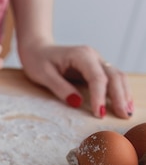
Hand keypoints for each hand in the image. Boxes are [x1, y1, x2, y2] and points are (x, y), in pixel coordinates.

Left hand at [18, 41, 132, 118]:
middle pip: (113, 76)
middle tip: (123, 116)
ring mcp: (96, 61)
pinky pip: (112, 79)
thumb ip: (60, 88)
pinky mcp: (96, 68)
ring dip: (124, 94)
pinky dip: (119, 90)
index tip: (99, 113)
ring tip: (126, 112)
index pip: (97, 77)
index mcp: (81, 55)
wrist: (37, 48)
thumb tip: (78, 103)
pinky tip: (123, 103)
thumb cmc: (37, 60)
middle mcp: (93, 56)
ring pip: (117, 76)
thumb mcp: (43, 75)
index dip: (99, 96)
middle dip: (120, 96)